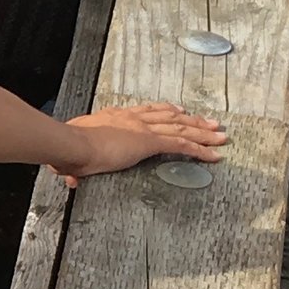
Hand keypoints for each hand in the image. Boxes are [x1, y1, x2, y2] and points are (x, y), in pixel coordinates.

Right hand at [53, 101, 229, 182]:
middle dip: (192, 120)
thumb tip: (70, 178)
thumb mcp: (72, 156)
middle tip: (210, 123)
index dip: (165, 111)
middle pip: (170, 117)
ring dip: (203, 133)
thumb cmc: (68, 148)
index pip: (146, 111)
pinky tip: (213, 155)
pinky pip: (181, 145)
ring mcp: (143, 129)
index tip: (178, 111)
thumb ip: (75, 167)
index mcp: (115, 117)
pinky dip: (200, 150)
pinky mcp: (149, 142)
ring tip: (220, 136)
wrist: (72, 143)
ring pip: (181, 128)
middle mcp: (132, 119)